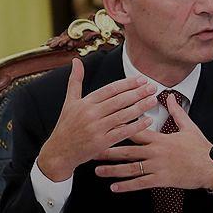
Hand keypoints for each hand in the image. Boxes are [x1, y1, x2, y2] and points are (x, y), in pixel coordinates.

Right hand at [37, 59, 155, 180]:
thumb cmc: (67, 126)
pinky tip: (148, 120)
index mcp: (85, 102)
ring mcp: (96, 128)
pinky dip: (136, 126)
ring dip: (140, 107)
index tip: (141, 79)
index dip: (127, 83)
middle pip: (119, 100)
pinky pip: (122, 132)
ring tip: (153, 100)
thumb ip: (75, 81)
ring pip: (123, 115)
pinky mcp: (101, 142)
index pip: (110, 89)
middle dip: (138, 93)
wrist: (59, 152)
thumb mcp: (69, 102)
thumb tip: (76, 60)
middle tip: (152, 87)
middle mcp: (90, 113)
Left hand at [94, 95, 212, 191]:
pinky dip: (126, 186)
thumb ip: (177, 112)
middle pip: (127, 150)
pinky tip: (114, 187)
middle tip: (92, 150)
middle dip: (108, 151)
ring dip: (112, 170)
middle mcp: (156, 152)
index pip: (136, 131)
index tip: (104, 126)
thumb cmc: (200, 147)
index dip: (119, 128)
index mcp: (160, 138)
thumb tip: (170, 97)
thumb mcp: (189, 127)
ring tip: (97, 170)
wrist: (211, 167)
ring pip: (130, 168)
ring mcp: (157, 167)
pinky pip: (140, 183)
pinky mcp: (161, 179)